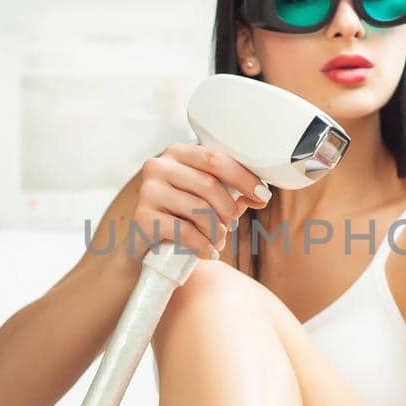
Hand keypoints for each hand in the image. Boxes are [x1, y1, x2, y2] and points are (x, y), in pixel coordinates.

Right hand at [136, 142, 270, 259]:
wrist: (145, 248)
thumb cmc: (179, 218)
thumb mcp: (205, 199)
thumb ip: (229, 192)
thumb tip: (258, 195)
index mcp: (177, 153)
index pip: (216, 158)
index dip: (244, 178)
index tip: (263, 197)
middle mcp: (159, 165)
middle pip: (209, 184)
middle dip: (229, 211)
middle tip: (230, 227)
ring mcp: (148, 190)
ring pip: (200, 210)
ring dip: (217, 232)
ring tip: (216, 242)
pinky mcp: (143, 217)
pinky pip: (185, 232)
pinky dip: (204, 246)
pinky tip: (208, 252)